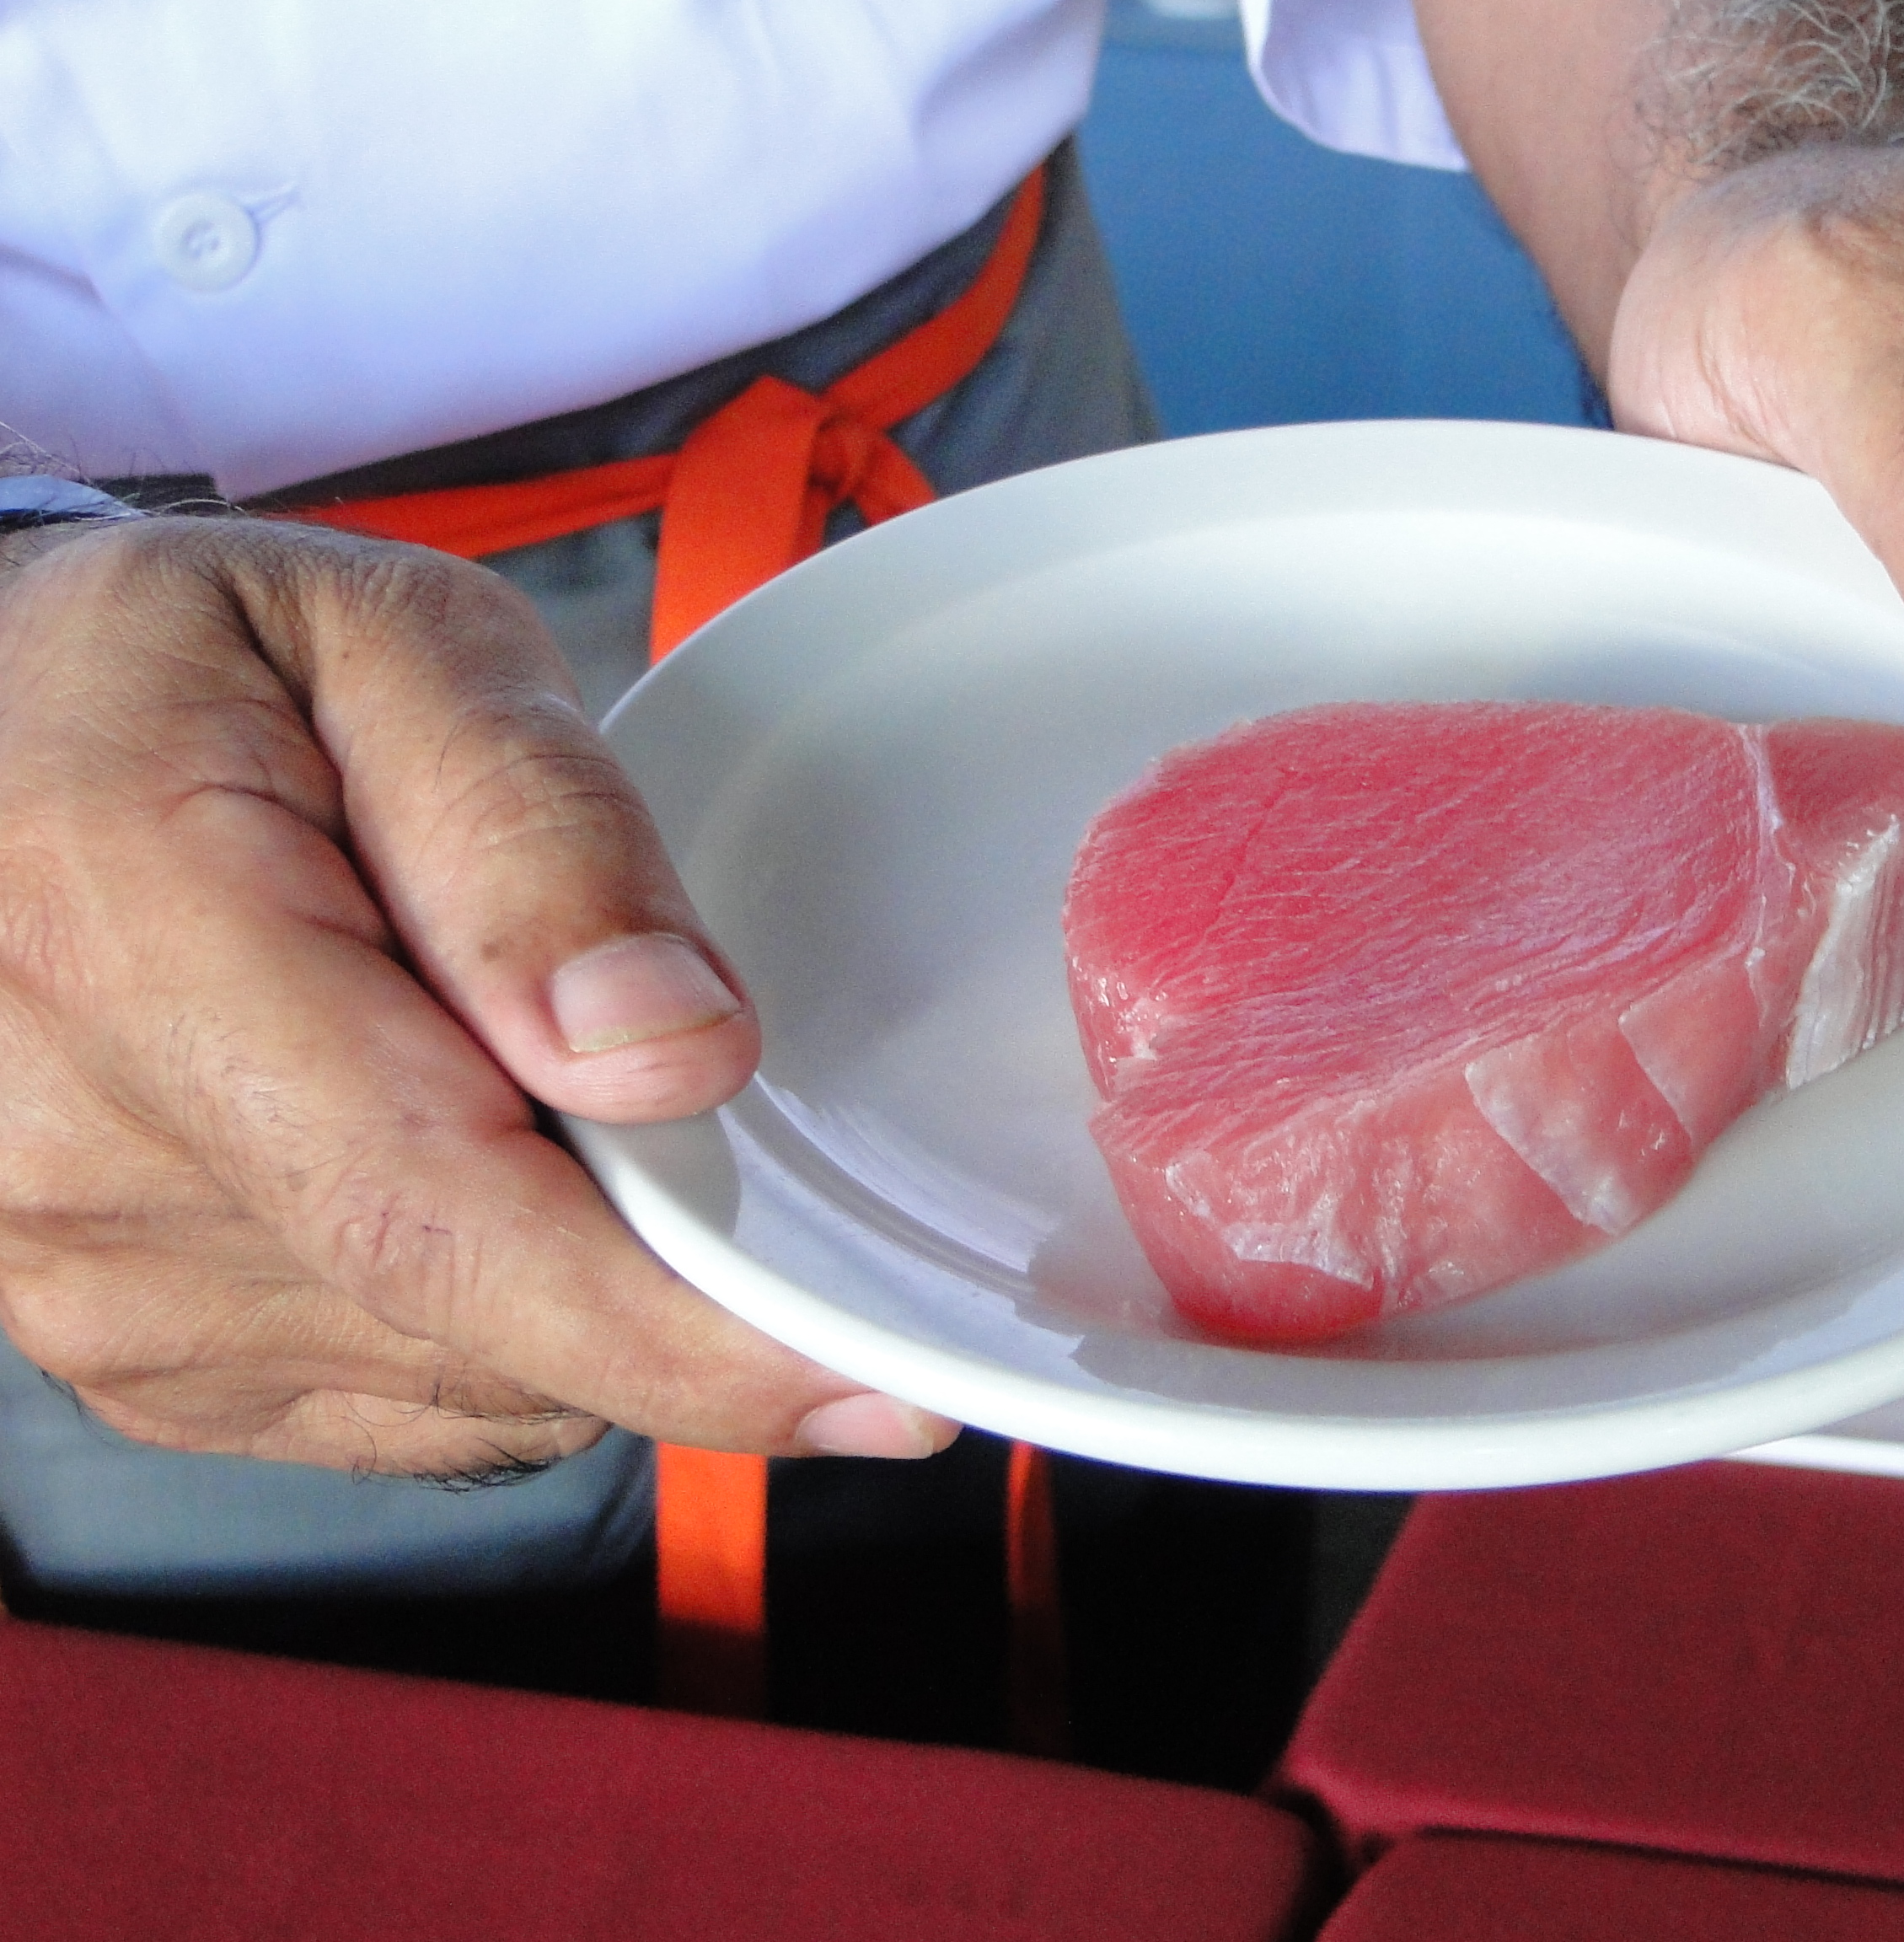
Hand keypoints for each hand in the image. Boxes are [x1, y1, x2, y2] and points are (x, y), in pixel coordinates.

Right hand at [0, 516, 952, 1477]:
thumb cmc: (190, 665)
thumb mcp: (391, 639)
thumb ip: (535, 831)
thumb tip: (671, 1051)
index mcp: (138, 946)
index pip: (443, 1221)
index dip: (682, 1338)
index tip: (875, 1385)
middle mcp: (75, 1161)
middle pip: (479, 1323)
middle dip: (683, 1290)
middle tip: (769, 1164)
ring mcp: (86, 1284)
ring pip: (467, 1377)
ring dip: (583, 1283)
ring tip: (540, 1087)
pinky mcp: (135, 1354)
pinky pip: (406, 1393)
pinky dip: (503, 1317)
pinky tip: (476, 1162)